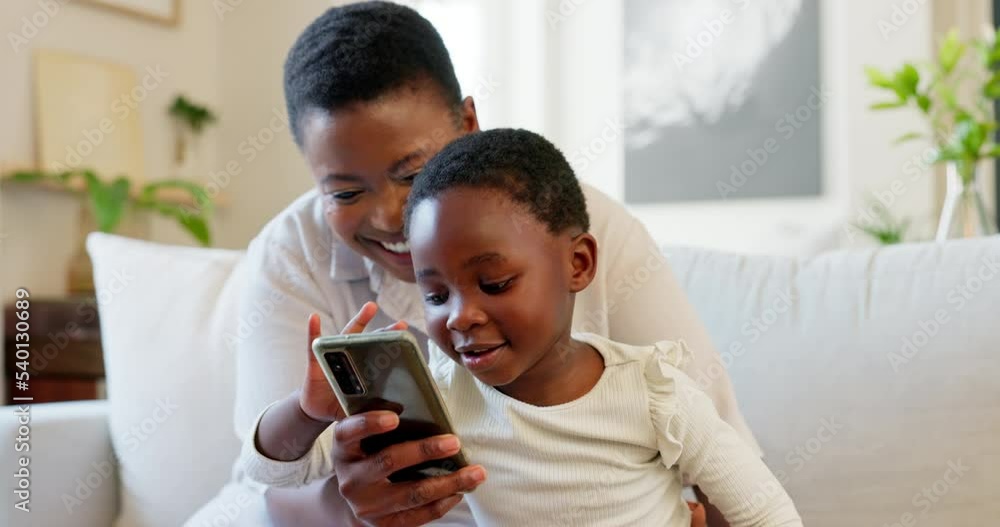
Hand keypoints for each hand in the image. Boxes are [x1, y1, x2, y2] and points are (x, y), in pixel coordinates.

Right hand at [298, 302, 406, 422]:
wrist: (317, 411)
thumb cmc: (342, 406)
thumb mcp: (360, 410)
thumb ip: (373, 410)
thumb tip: (396, 417)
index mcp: (365, 369)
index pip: (383, 356)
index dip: (395, 347)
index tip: (410, 339)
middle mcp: (353, 358)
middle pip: (373, 343)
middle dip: (387, 332)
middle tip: (402, 324)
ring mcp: (335, 357)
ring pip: (348, 335)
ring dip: (360, 320)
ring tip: (371, 307)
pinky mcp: (316, 362)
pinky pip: (313, 344)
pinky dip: (313, 330)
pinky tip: (314, 318)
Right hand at [312, 306, 487, 525]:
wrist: (351, 497)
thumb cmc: (368, 452)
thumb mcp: (363, 432)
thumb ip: (380, 411)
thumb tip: (415, 382)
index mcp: (343, 446)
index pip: (350, 431)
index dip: (369, 423)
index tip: (394, 417)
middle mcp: (350, 477)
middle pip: (388, 462)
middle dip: (425, 451)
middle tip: (454, 441)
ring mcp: (365, 504)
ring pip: (411, 493)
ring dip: (448, 483)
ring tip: (476, 473)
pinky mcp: (381, 524)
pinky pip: (416, 516)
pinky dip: (442, 504)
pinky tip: (461, 492)